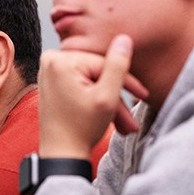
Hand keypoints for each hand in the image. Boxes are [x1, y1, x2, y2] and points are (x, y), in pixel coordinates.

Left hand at [38, 34, 147, 159]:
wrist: (61, 156)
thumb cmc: (80, 130)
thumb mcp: (107, 97)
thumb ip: (118, 66)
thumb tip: (124, 38)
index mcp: (60, 60)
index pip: (104, 64)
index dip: (126, 82)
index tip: (144, 96)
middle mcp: (51, 60)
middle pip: (97, 73)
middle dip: (116, 97)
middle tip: (131, 120)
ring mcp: (50, 71)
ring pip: (92, 81)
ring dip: (109, 102)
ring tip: (124, 126)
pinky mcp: (52, 81)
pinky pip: (82, 85)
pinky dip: (95, 100)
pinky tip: (110, 118)